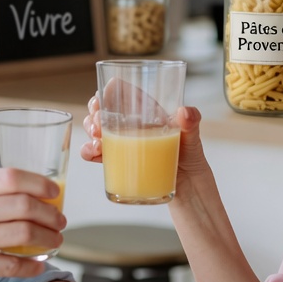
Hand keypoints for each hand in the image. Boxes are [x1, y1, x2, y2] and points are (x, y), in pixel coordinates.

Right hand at [0, 168, 64, 281]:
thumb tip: (32, 191)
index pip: (12, 177)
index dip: (40, 184)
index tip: (55, 193)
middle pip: (25, 206)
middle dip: (51, 214)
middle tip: (60, 221)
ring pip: (24, 234)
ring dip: (48, 238)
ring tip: (56, 240)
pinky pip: (12, 265)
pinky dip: (31, 266)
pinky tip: (39, 264)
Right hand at [81, 96, 208, 188]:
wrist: (188, 189)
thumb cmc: (191, 158)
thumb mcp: (192, 138)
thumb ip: (192, 123)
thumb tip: (185, 112)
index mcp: (147, 112)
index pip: (123, 93)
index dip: (108, 92)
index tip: (102, 99)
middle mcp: (133, 125)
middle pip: (105, 109)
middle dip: (94, 112)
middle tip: (99, 124)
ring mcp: (124, 143)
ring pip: (97, 129)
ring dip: (90, 131)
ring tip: (97, 141)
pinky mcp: (120, 162)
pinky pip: (97, 153)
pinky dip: (89, 152)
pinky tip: (92, 154)